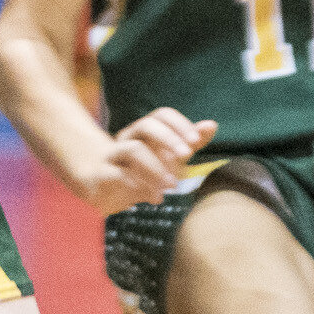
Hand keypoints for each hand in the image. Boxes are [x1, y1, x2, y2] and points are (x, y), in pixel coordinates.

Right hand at [71, 108, 216, 214]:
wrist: (102, 189)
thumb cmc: (140, 170)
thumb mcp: (169, 158)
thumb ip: (189, 143)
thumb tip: (212, 124)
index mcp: (144, 130)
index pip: (162, 115)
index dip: (180, 124)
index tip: (196, 142)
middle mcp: (127, 137)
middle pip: (146, 125)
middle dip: (169, 139)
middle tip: (187, 156)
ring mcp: (112, 154)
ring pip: (133, 149)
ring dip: (156, 167)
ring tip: (172, 185)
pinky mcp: (101, 174)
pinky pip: (118, 174)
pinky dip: (140, 185)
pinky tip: (155, 198)